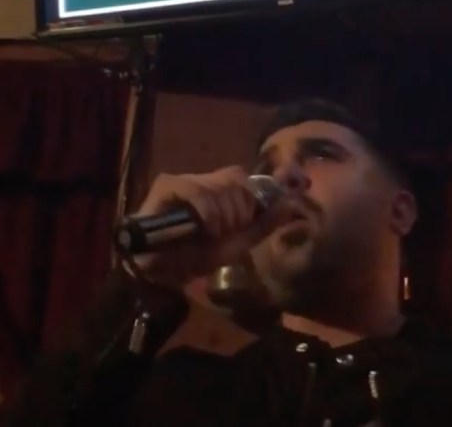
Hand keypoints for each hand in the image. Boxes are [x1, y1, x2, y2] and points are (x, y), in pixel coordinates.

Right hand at [126, 166, 289, 287]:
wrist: (161, 272)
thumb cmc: (197, 257)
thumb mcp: (238, 244)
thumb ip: (263, 223)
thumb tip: (290, 202)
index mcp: (222, 191)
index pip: (249, 178)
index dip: (258, 197)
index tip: (247, 223)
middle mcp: (205, 180)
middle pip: (238, 181)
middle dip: (238, 214)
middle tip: (224, 234)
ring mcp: (186, 180)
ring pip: (221, 186)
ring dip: (222, 218)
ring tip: (210, 235)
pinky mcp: (168, 185)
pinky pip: (197, 189)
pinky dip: (206, 212)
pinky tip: (202, 228)